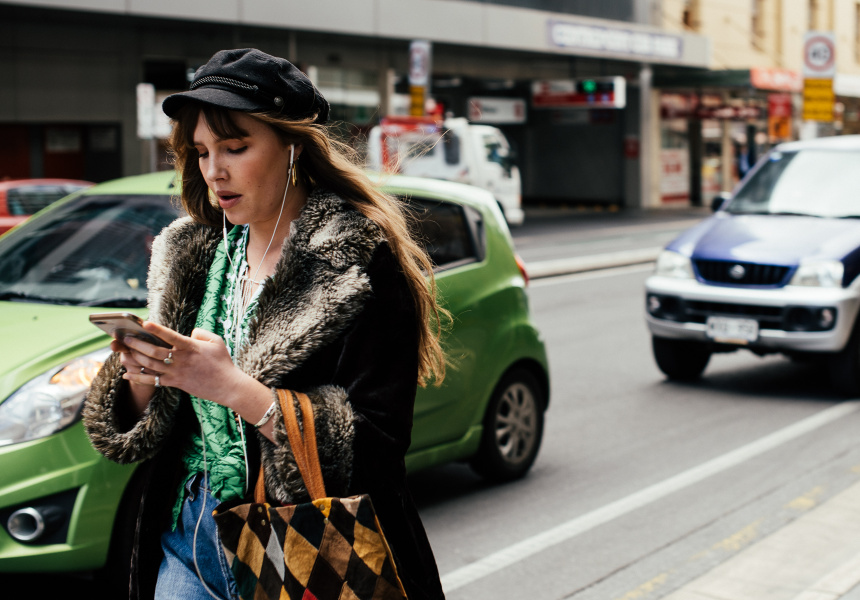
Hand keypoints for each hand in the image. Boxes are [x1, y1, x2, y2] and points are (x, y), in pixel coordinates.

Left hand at [120, 321, 246, 407]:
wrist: (227, 386)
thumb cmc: (222, 362)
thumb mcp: (216, 341)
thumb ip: (200, 333)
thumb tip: (188, 332)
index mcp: (190, 347)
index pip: (170, 336)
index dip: (157, 330)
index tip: (145, 323)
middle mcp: (180, 360)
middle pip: (154, 351)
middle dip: (137, 344)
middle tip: (126, 338)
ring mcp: (176, 372)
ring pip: (150, 365)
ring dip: (135, 358)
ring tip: (123, 351)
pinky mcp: (175, 383)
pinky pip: (152, 381)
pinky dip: (138, 378)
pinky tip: (126, 374)